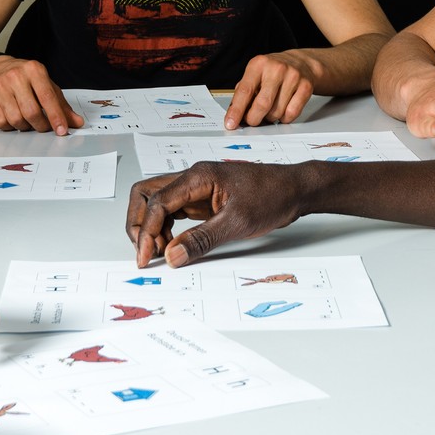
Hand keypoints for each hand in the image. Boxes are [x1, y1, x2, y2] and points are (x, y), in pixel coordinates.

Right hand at [0, 56, 82, 133]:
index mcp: (34, 70)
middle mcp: (16, 76)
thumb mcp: (45, 84)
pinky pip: (1, 122)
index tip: (62, 130)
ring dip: (25, 126)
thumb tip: (76, 122)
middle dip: (41, 125)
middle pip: (31, 112)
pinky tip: (13, 118)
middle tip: (44, 126)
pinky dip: (10, 126)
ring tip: (28, 120)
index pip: (48, 97)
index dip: (56, 116)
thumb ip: (61, 104)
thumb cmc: (23, 78)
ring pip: (16, 119)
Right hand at [126, 161, 315, 267]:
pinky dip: (166, 227)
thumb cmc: (272, 196)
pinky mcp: (203, 199)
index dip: (146, 232)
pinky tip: (174, 245)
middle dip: (138, 223)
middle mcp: (192, 178)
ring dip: (152, 226)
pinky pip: (174, 210)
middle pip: (146, 194)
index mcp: (198, 177)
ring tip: (161, 252)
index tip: (145, 258)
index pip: (157, 202)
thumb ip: (201, 240)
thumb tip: (172, 256)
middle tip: (145, 252)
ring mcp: (196, 188)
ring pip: (157, 202)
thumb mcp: (236, 223)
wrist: (295, 189)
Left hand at [225, 51, 319, 127]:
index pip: (245, 91)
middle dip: (254, 119)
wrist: (301, 62)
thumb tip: (234, 115)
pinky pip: (291, 114)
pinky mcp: (306, 87)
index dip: (236, 110)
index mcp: (259, 64)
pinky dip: (284, 118)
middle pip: (262, 104)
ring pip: (277, 112)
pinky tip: (282, 110)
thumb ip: (243, 93)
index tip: (231, 123)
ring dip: (270, 118)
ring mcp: (293, 77)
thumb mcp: (254, 74)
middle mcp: (276, 69)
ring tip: (270, 109)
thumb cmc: (273, 71)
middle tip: (252, 121)